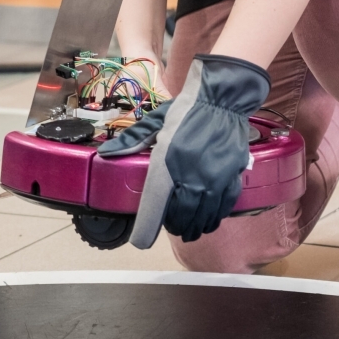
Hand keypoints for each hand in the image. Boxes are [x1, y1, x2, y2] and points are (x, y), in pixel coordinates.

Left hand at [100, 54, 269, 246]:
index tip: (141, 241)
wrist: (223, 98)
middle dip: (173, 226)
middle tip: (171, 225)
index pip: (154, 205)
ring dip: (193, 227)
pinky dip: (213, 218)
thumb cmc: (187, 109)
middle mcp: (190, 175)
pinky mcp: (231, 177)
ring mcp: (213, 178)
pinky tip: (208, 218)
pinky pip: (222, 208)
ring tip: (188, 228)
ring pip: (202, 217)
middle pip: (180, 217)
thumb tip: (107, 153)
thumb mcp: (156, 121)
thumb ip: (132, 140)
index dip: (146, 229)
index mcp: (166, 161)